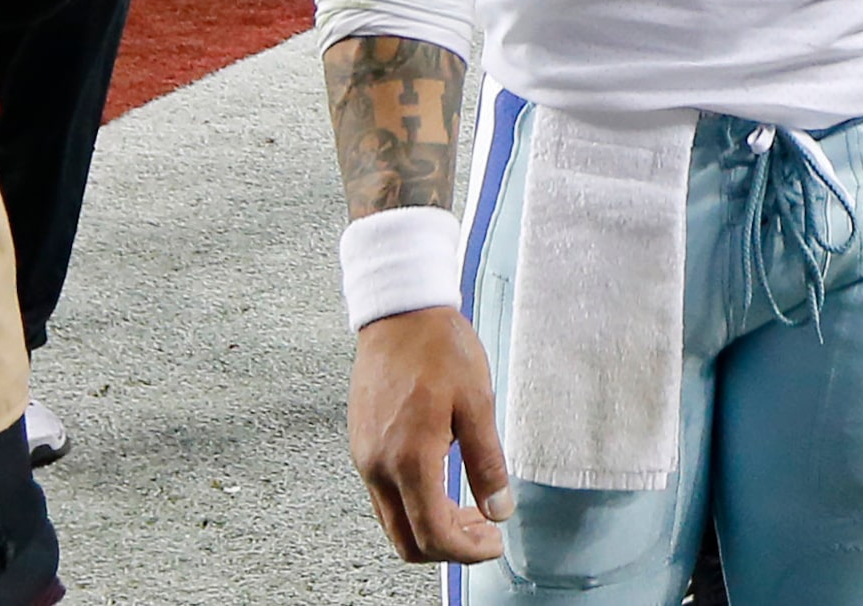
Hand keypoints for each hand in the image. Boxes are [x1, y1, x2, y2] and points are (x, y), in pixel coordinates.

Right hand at [349, 306, 511, 564]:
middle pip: (407, 541)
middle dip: (449, 548)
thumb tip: (500, 510)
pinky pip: (385, 495)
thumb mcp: (477, 402)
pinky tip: (444, 485)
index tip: (494, 542)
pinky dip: (415, 504)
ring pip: (394, 520)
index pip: (433, 534)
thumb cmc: (438, 347)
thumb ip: (487, 462)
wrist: (399, 310)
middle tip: (484, 530)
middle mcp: (378, 465)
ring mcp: (365, 456)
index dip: (467, 551)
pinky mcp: (362, 443)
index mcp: (408, 458)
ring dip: (432, 526)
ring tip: (471, 509)